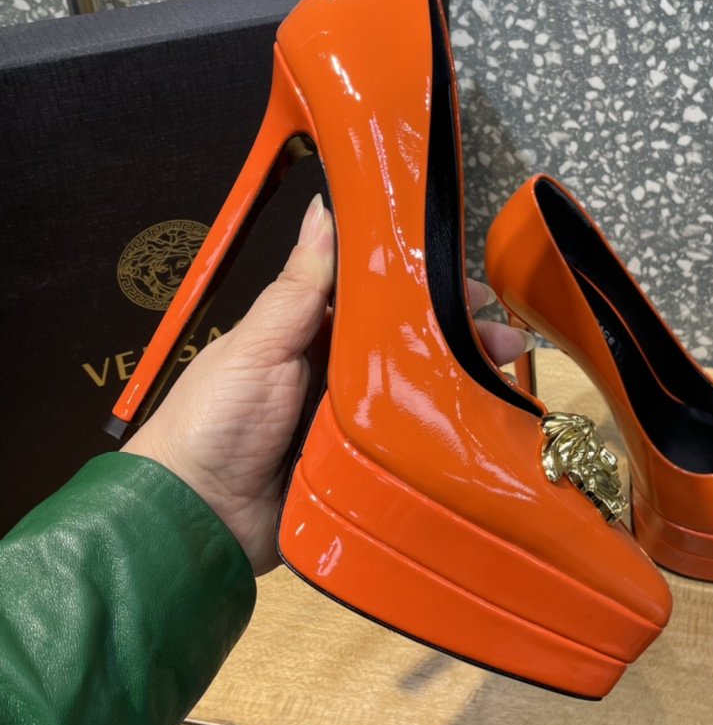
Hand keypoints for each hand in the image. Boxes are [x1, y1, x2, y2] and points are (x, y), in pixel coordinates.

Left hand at [122, 194, 534, 574]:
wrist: (194, 519)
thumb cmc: (217, 419)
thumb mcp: (260, 342)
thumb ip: (300, 284)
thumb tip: (323, 206)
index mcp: (310, 335)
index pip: (380, 301)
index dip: (425, 290)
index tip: (470, 287)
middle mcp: (338, 375)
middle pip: (409, 347)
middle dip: (459, 338)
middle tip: (506, 337)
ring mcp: (354, 424)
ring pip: (417, 395)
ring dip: (462, 382)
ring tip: (507, 374)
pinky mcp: (363, 469)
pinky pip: (409, 446)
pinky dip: (445, 434)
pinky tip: (485, 424)